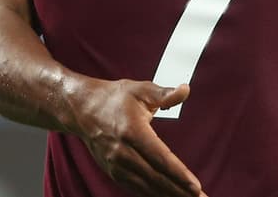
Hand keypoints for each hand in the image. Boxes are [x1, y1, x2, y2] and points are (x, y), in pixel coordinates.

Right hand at [71, 78, 205, 196]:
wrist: (81, 109)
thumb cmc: (114, 98)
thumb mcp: (140, 90)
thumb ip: (164, 93)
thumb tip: (186, 90)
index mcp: (132, 132)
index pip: (160, 159)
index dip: (178, 174)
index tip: (196, 186)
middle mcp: (122, 152)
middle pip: (155, 178)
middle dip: (179, 191)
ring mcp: (115, 165)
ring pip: (146, 187)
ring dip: (168, 195)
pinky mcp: (113, 171)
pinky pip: (135, 188)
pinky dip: (152, 194)